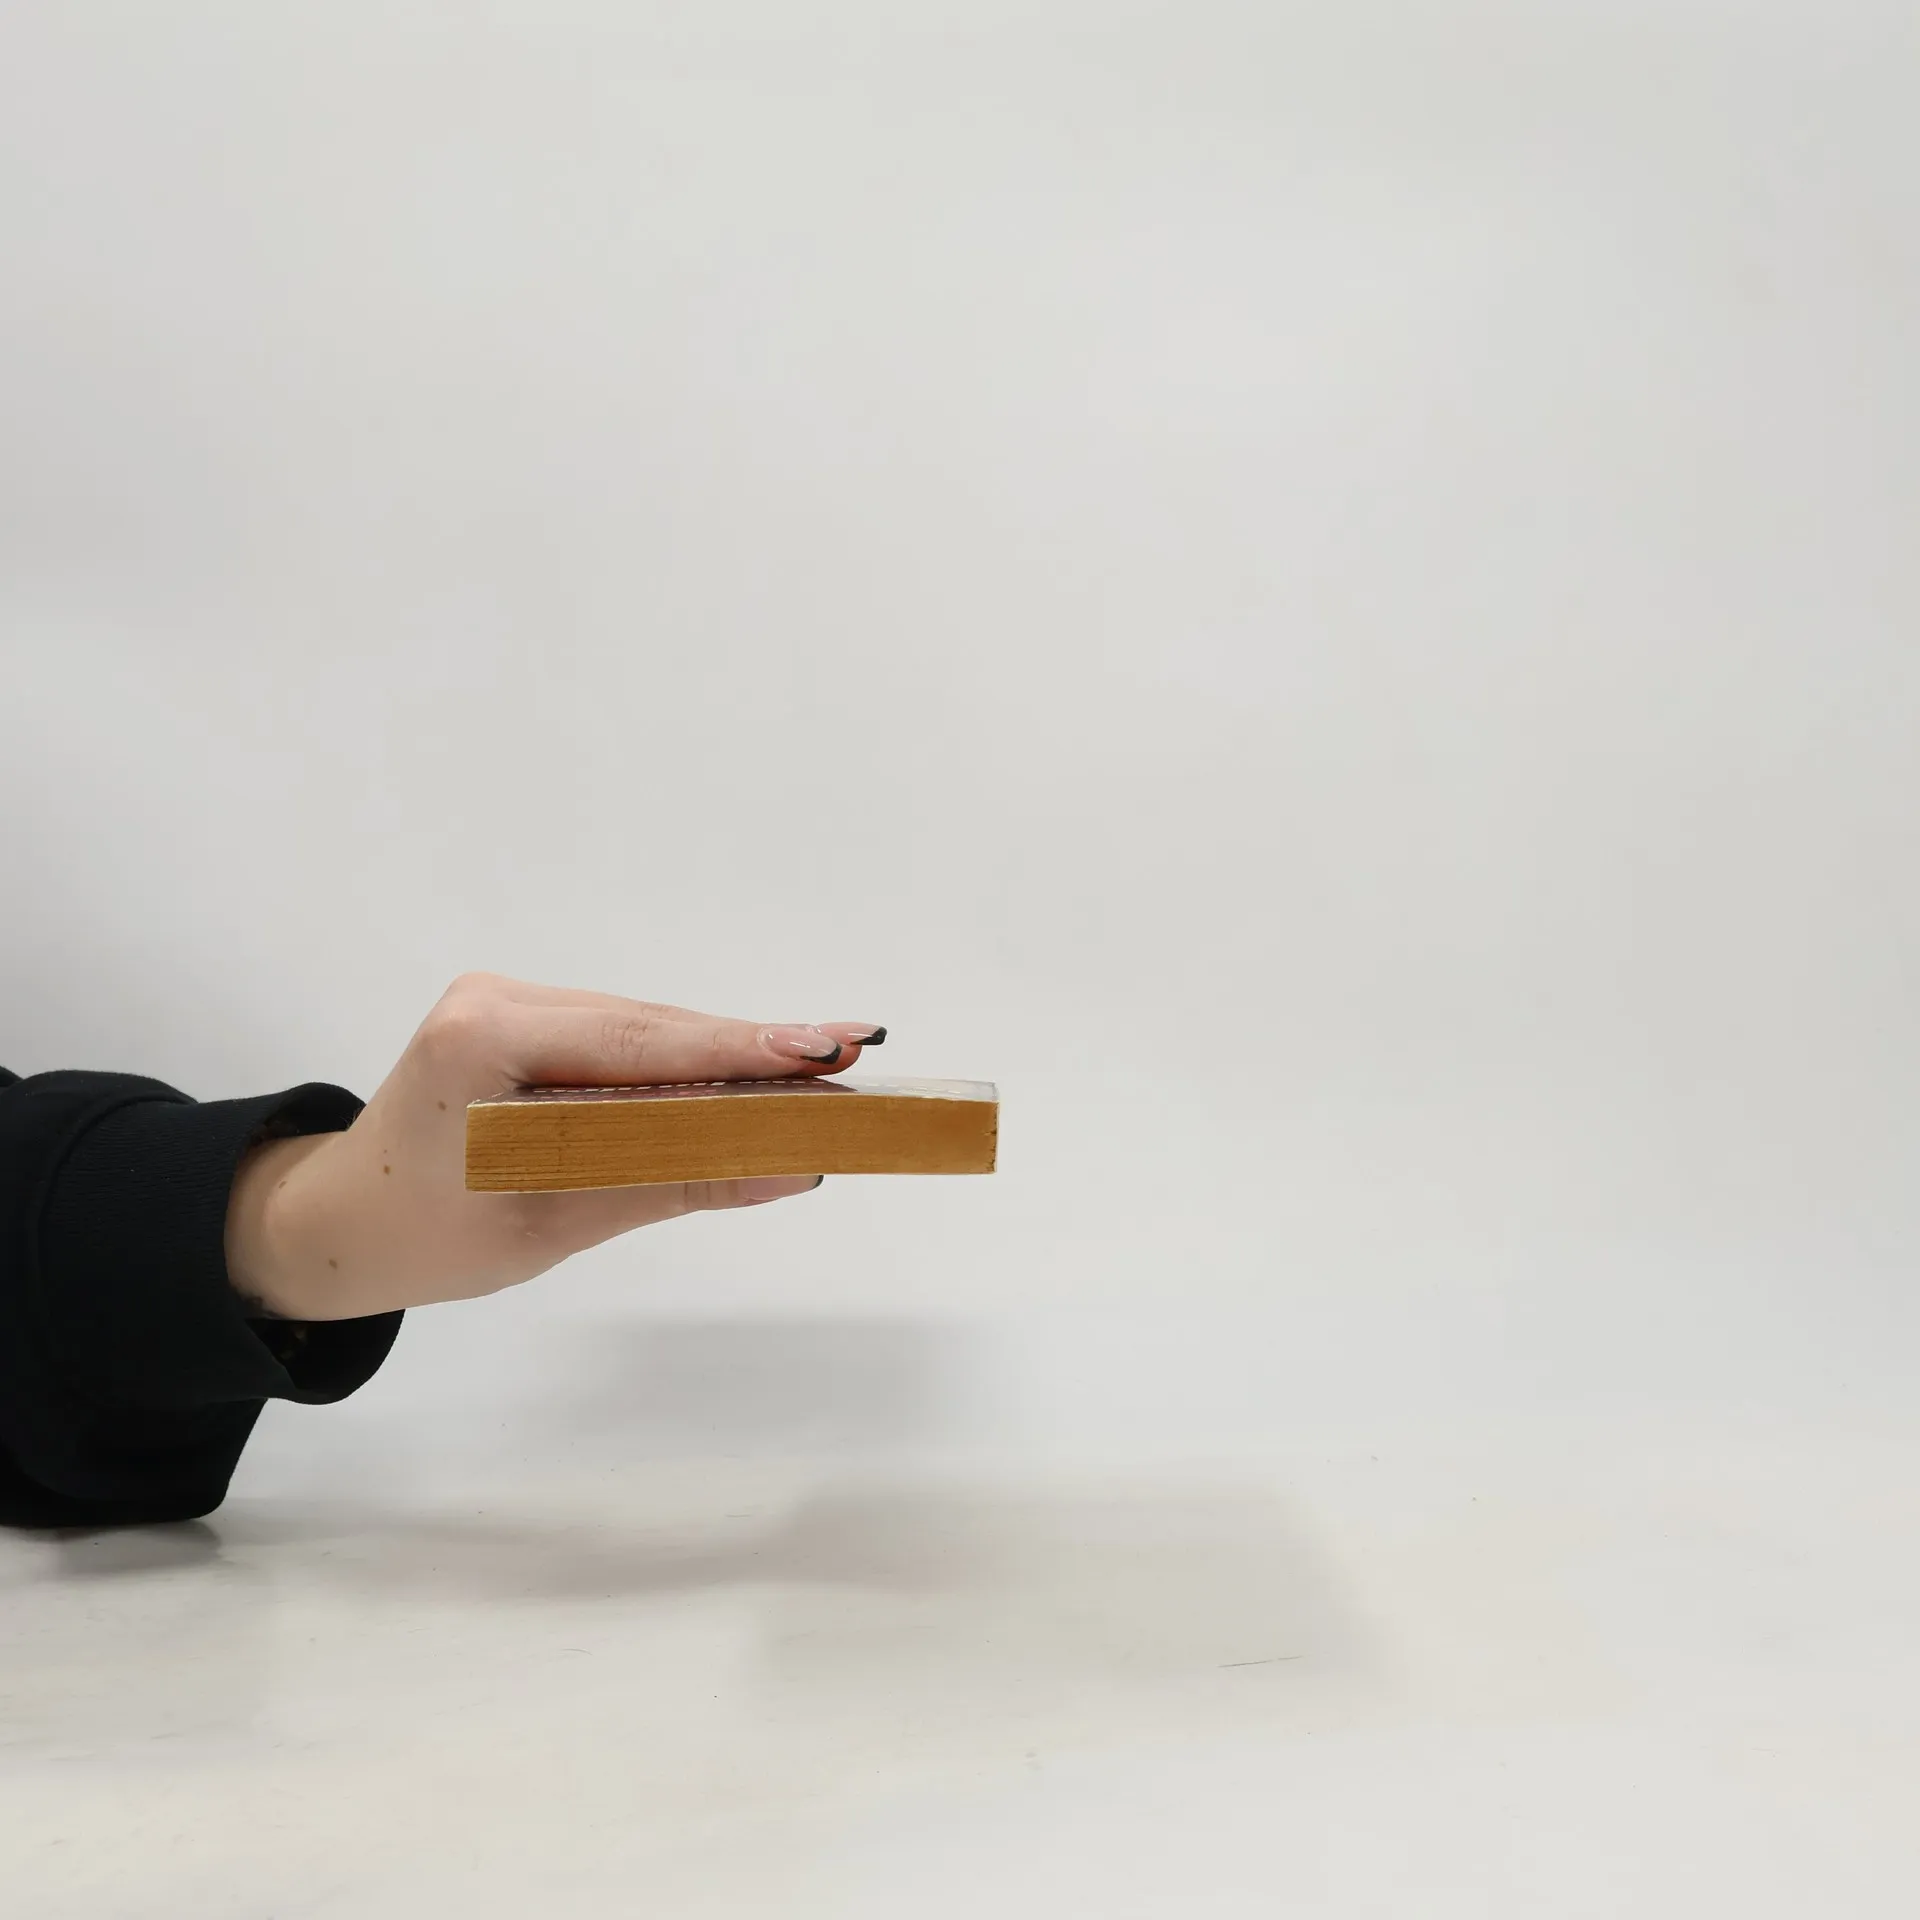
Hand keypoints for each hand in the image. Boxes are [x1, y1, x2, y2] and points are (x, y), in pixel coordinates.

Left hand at [224, 972, 883, 1320]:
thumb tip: (791, 1167)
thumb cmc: (428, 1237)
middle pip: (655, 1027)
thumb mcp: (555, 1221)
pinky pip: (626, 1040)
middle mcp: (497, 998)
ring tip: (824, 1075)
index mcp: (481, 1040)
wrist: (343, 1222)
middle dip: (755, 1051)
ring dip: (729, 1059)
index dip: (740, 1048)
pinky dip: (687, 1066)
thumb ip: (675, 1181)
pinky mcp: (527, 1017)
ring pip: (648, 1030)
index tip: (826, 1050)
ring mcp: (511, 1000)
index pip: (638, 1042)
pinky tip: (753, 1077)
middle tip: (856, 1059)